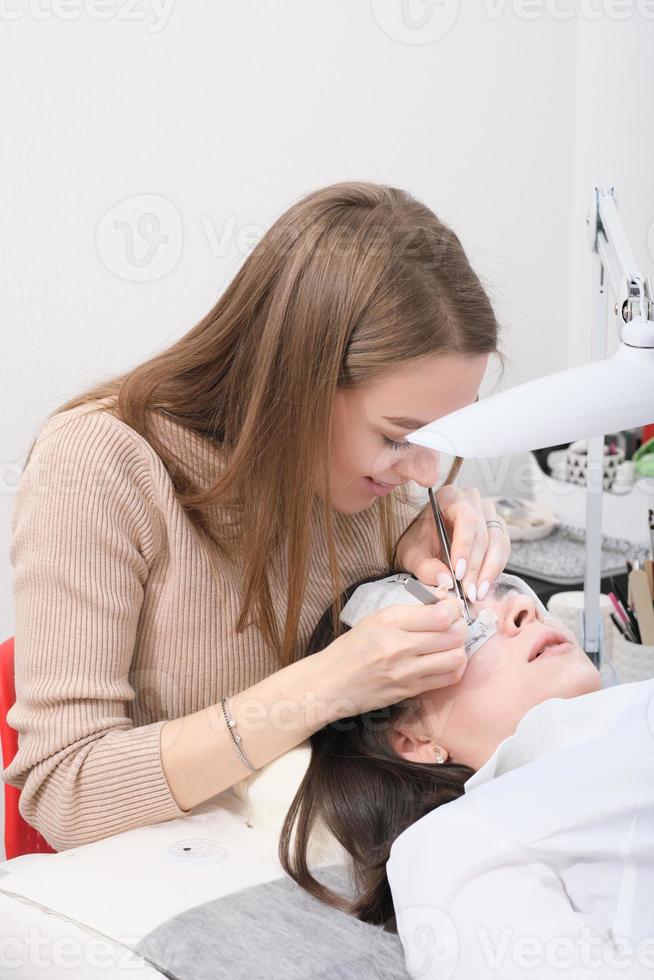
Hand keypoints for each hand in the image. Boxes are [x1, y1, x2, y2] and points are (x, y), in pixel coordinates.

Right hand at [324, 595, 468, 716]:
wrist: (330, 683)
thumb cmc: (351, 648)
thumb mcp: (376, 619)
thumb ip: (411, 611)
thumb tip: (443, 599)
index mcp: (389, 621)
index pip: (440, 614)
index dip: (454, 608)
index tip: (451, 607)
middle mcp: (399, 645)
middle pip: (453, 634)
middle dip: (461, 626)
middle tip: (454, 624)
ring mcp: (406, 671)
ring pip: (456, 657)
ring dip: (459, 648)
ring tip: (450, 644)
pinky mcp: (410, 691)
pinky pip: (448, 678)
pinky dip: (454, 667)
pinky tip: (446, 661)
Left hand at [395, 486, 510, 602]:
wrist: (426, 542)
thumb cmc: (419, 543)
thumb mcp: (413, 556)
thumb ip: (426, 568)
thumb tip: (445, 580)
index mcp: (448, 497)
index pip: (465, 518)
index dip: (464, 547)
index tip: (459, 573)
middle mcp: (472, 500)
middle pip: (483, 533)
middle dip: (476, 566)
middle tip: (468, 590)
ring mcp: (488, 513)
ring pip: (498, 541)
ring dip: (489, 570)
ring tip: (476, 592)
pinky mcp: (498, 528)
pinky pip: (504, 549)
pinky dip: (495, 569)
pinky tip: (483, 585)